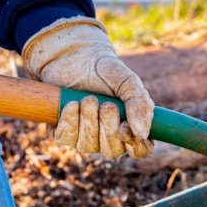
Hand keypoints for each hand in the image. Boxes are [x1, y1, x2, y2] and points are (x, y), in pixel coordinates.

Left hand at [22, 17, 154, 157]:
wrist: (71, 56)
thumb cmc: (104, 70)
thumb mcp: (127, 82)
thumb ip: (140, 104)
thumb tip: (142, 134)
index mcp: (130, 127)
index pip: (139, 150)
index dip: (134, 146)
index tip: (124, 129)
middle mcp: (109, 137)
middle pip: (113, 150)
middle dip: (108, 128)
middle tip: (106, 104)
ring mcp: (85, 137)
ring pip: (88, 146)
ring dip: (89, 121)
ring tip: (88, 99)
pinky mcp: (64, 132)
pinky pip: (67, 138)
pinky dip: (70, 121)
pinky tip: (72, 104)